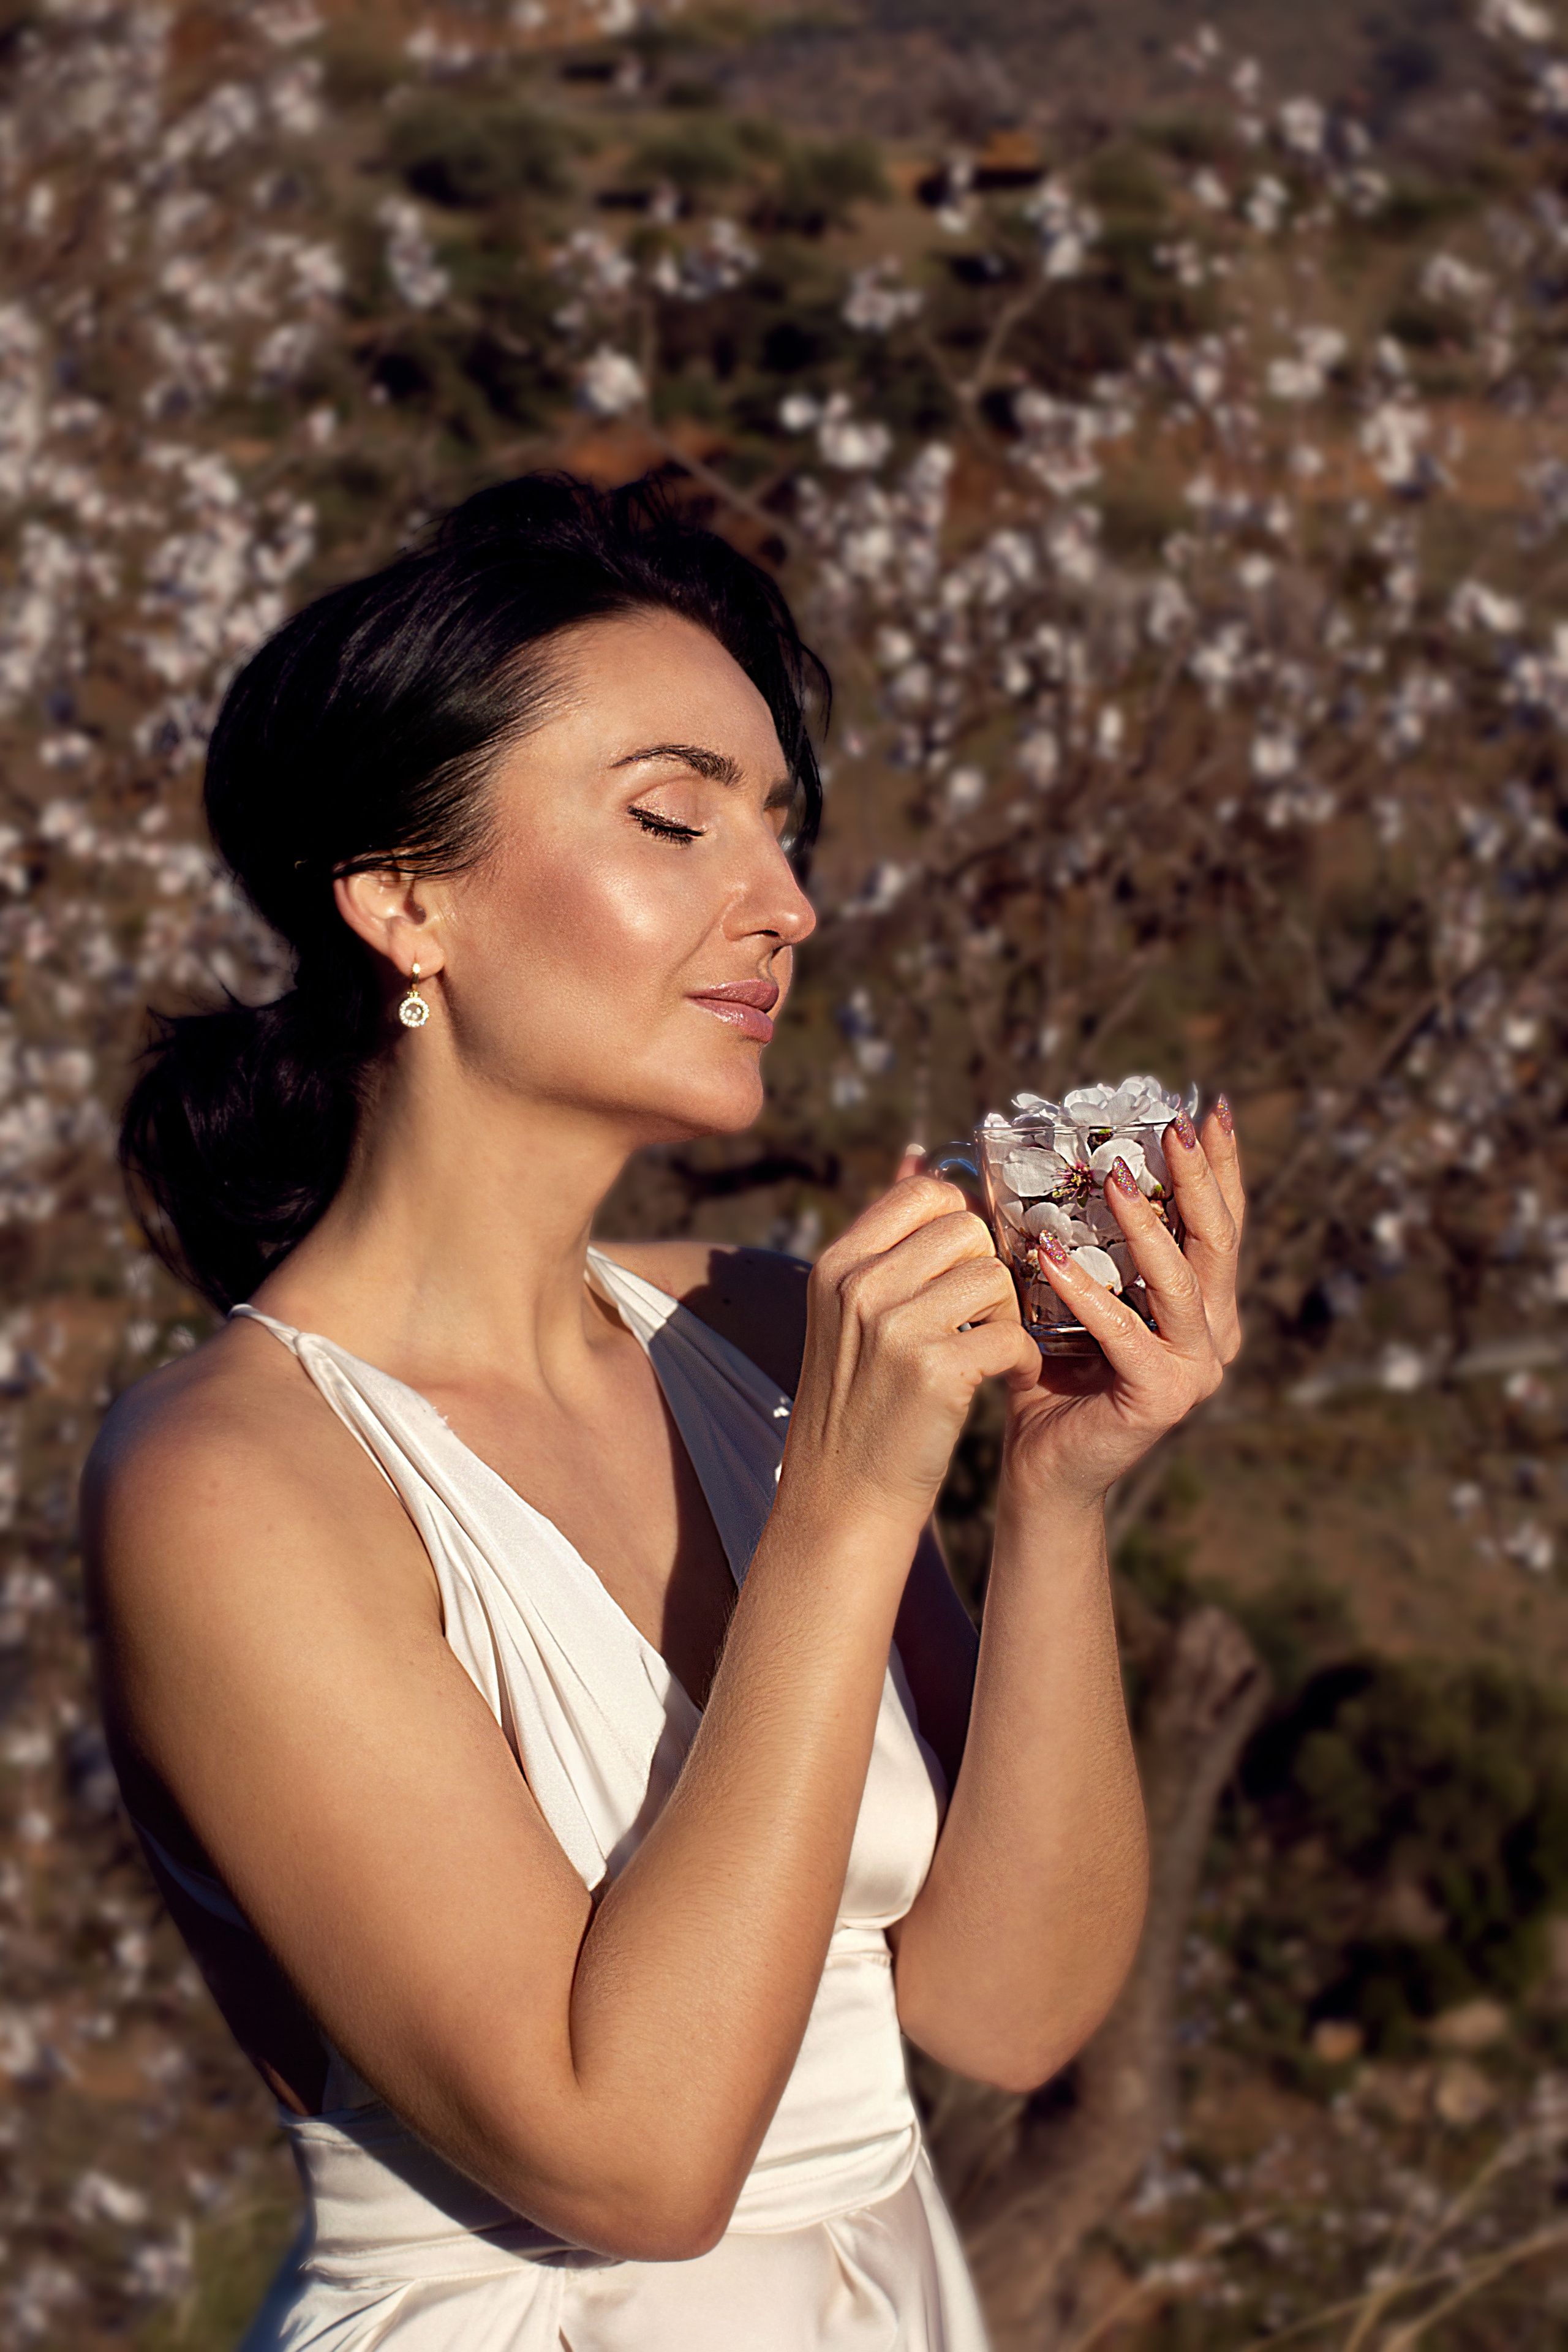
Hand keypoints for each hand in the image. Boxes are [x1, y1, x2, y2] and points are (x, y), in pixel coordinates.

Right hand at [782, 1168, 1041, 1545]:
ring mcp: (893, 1325)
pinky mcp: (935, 1370)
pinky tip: (1004, 1379)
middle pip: (966, 1227)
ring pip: (994, 1276)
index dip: (963, 1220)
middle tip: (982, 1315)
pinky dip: (1020, 1359)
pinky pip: (1011, 1334)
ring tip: (989, 1349)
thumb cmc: (859, 1400)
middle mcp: (859, 1284)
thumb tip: (919, 1149)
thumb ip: (888, 1236)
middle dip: (989, 1268)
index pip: (924, 1191)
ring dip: (1007, 1314)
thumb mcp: (852, 1309)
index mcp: (838, 1262)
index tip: (969, 1263)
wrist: (842, 1498)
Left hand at [1004, 1105, 1244, 1508]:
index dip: (1220, 1166)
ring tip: (1115, 1175)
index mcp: (1201, 1304)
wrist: (1042, 1466)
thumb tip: (978, 1161)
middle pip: (1218, 1240)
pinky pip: (1128, 1332)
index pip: (1219, 1222)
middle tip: (1176, 1123)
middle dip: (1199, 1176)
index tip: (1209, 1108)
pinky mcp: (1163, 1396)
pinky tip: (1051, 1257)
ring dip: (1146, 1223)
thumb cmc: (1048, 1372)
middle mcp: (1213, 1332)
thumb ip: (1047, 1233)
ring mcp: (1196, 1368)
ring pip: (1180, 1280)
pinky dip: (1090, 1292)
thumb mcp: (1055, 1292)